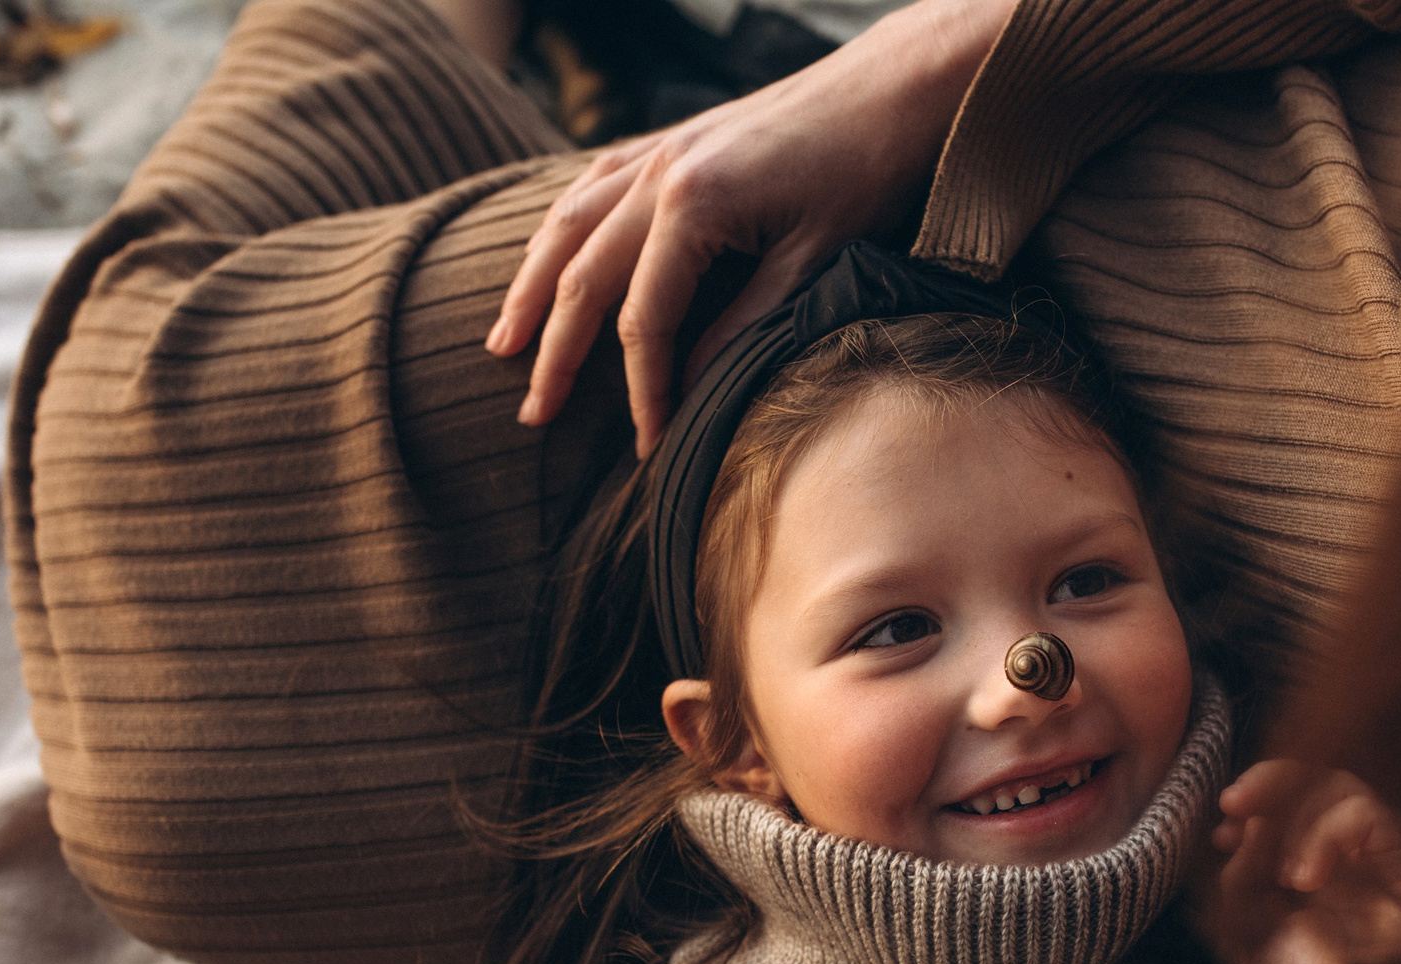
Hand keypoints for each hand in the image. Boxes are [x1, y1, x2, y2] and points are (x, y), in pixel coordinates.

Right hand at [489, 0, 1016, 454]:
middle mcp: (659, 172)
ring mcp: (658, 150)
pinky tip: (547, 262)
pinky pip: (591, 187)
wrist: (896, 81)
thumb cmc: (870, 167)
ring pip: (567, 227)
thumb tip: (690, 387)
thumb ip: (746, 324)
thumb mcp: (816, 260)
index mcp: (695, 204)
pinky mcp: (671, 140)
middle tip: (533, 416)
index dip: (642, 392)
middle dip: (555, 353)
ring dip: (530, 289)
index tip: (648, 445)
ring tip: (504, 345)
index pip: (642, 322)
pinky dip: (561, 231)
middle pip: (581, 278)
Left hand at [1211, 762, 1400, 963]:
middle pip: (1321, 782)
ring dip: (1298, 808)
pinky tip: (1302, 877)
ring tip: (1276, 867)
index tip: (1223, 819)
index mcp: (1317, 868)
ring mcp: (1386, 861)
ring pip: (1349, 790)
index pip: (1292, 803)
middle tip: (1234, 804)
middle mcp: (1355, 855)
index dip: (1257, 799)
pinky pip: (1378, 819)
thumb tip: (1251, 825)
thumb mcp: (1254, 938)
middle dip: (1272, 783)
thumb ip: (1243, 881)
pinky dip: (1331, 833)